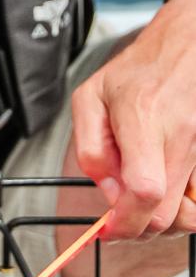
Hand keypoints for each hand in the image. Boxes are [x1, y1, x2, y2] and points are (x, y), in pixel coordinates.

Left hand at [71, 0, 195, 239]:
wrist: (186, 47)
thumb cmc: (138, 70)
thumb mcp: (91, 97)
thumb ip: (90, 146)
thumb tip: (106, 190)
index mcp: (142, 117)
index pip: (144, 190)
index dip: (125, 221)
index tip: (108, 229)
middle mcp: (179, 136)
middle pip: (165, 214)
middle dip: (139, 226)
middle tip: (120, 213)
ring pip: (186, 213)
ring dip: (160, 216)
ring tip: (141, 190)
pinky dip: (179, 202)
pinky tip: (162, 180)